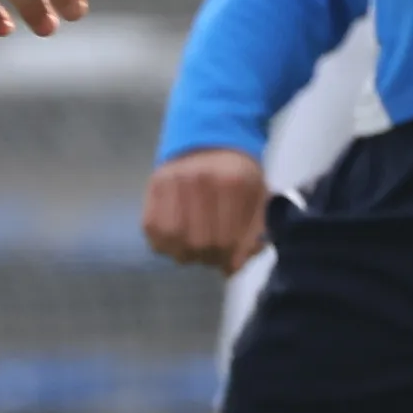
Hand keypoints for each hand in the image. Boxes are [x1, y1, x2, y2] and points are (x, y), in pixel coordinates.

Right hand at [141, 148, 268, 270]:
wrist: (210, 144)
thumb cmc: (239, 177)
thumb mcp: (259, 199)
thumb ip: (254, 234)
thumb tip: (233, 267)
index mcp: (233, 181)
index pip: (226, 239)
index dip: (229, 259)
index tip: (230, 261)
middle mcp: (199, 179)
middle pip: (198, 242)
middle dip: (208, 258)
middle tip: (214, 256)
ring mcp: (173, 181)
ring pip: (172, 239)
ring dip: (185, 254)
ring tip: (197, 250)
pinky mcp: (154, 186)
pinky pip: (152, 230)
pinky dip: (165, 243)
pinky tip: (179, 240)